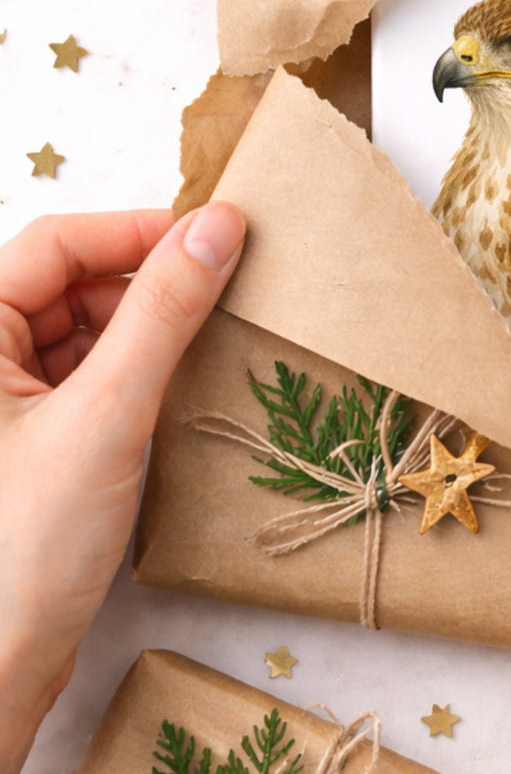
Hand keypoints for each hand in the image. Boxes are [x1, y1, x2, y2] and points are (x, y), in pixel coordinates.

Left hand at [0, 205, 244, 773]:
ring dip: (148, 327)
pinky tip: (181, 385)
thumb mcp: (107, 413)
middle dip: (147, 281)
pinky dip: (139, 370)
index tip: (216, 236)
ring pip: (86, 330)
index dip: (135, 231)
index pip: (54, 244)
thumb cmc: (23, 546)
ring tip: (212, 337)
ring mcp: (6, 403)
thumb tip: (218, 227)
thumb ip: (164, 313)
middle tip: (226, 287)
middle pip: (70, 283)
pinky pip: (92, 376)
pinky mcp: (34, 439)